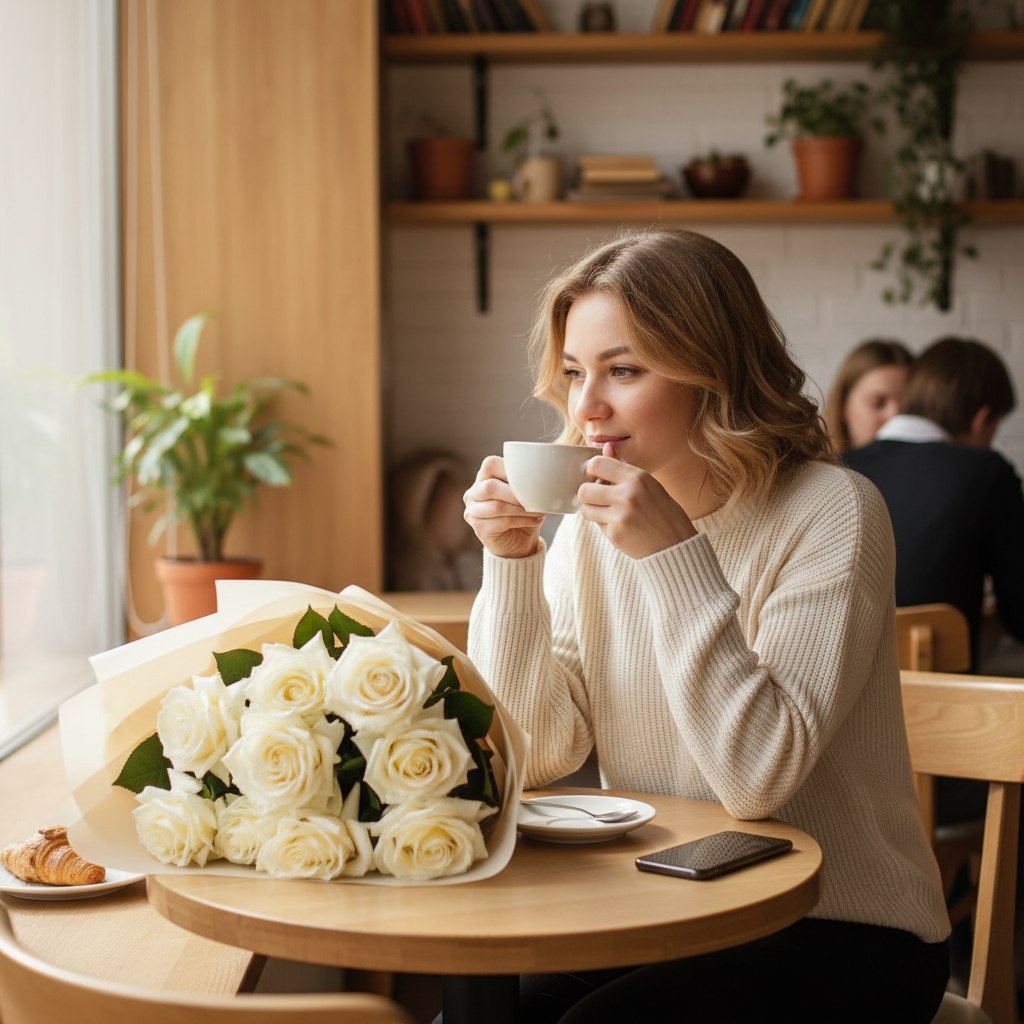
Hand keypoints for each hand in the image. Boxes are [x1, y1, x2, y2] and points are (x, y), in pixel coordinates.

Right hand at [463, 455, 544, 558]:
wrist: (520, 541)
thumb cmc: (522, 512)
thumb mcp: (524, 493)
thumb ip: (525, 481)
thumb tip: (545, 475)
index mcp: (483, 478)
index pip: (490, 464)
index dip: (510, 471)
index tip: (530, 480)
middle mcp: (473, 494)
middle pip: (490, 487)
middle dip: (516, 494)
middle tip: (535, 498)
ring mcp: (473, 512)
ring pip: (497, 507)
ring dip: (521, 509)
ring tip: (538, 511)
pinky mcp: (479, 529)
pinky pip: (502, 522)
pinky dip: (523, 520)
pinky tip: (536, 520)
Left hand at [579, 443, 697, 557]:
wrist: (676, 543)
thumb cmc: (662, 511)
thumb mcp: (648, 484)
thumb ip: (623, 467)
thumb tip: (606, 447)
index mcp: (637, 477)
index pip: (596, 464)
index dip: (592, 471)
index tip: (597, 478)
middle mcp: (628, 494)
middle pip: (584, 490)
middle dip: (589, 495)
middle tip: (600, 499)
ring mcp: (621, 515)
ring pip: (586, 509)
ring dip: (593, 511)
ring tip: (610, 513)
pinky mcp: (616, 534)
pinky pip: (597, 525)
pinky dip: (605, 525)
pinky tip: (621, 526)